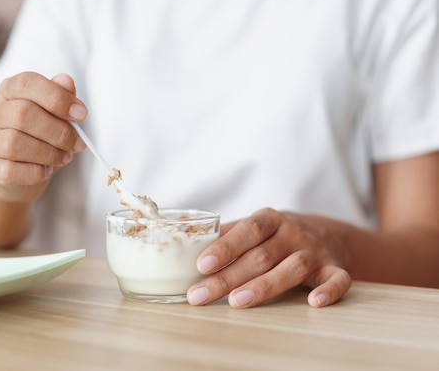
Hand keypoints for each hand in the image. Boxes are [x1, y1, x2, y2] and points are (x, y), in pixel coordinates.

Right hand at [0, 72, 86, 202]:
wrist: (18, 174)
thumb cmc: (40, 138)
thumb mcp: (55, 114)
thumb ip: (60, 96)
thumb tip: (66, 81)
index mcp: (9, 91)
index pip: (27, 83)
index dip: (57, 97)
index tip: (81, 114)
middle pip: (22, 113)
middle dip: (58, 131)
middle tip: (77, 144)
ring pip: (14, 143)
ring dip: (49, 153)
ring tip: (64, 157)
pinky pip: (11, 170)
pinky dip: (36, 172)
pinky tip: (46, 170)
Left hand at [187, 208, 351, 307]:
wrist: (327, 233)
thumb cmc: (275, 235)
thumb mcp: (252, 228)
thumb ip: (225, 235)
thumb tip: (185, 246)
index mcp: (269, 220)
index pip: (245, 232)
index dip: (224, 248)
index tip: (201, 266)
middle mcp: (292, 233)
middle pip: (259, 256)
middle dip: (227, 278)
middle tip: (200, 296)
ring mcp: (314, 252)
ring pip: (292, 268)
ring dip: (265, 286)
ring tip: (237, 302)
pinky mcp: (335, 269)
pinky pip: (337, 279)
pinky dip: (329, 291)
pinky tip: (313, 303)